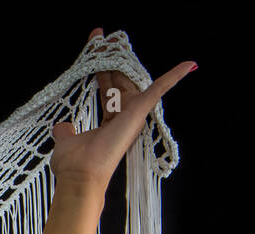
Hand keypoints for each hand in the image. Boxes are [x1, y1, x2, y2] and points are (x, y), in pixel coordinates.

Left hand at [49, 27, 194, 193]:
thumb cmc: (73, 166)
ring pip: (129, 78)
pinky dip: (174, 77)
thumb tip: (63, 126)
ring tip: (111, 35)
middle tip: (99, 34)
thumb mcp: (66, 142)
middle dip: (108, 56)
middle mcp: (123, 117)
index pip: (106, 88)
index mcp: (110, 123)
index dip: (100, 68)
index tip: (92, 49)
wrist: (79, 177)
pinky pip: (160, 90)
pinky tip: (191, 64)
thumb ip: (67, 132)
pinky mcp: (139, 112)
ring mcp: (132, 115)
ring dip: (121, 56)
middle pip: (118, 78)